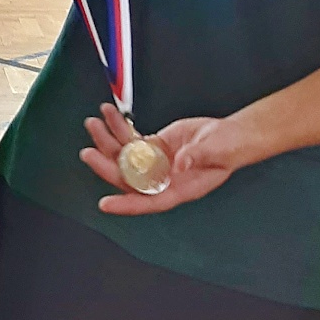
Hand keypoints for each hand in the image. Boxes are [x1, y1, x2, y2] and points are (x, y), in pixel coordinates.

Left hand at [80, 104, 243, 214]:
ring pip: (124, 155)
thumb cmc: (230, 149)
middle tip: (88, 153)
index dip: (127, 204)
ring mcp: (156, 161)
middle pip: (128, 176)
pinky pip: (130, 138)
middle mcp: (162, 178)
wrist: (231, 135)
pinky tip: (109, 114)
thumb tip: (178, 164)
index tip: (105, 204)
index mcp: (178, 188)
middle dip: (106, 165)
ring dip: (106, 140)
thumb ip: (197, 157)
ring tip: (94, 123)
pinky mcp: (154, 145)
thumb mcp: (217, 152)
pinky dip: (118, 126)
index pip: (148, 201)